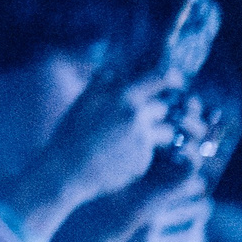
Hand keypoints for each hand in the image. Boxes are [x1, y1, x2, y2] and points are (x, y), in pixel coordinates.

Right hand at [7, 72, 172, 232]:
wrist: (66, 170)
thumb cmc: (70, 134)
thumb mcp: (83, 102)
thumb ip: (101, 84)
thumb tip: (115, 71)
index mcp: (121, 96)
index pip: (161, 78)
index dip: (171, 79)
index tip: (175, 82)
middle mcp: (135, 114)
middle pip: (164, 107)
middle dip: (158, 113)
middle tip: (146, 120)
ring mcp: (142, 138)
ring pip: (167, 132)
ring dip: (158, 135)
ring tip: (138, 141)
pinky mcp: (144, 159)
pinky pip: (154, 152)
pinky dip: (144, 153)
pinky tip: (124, 157)